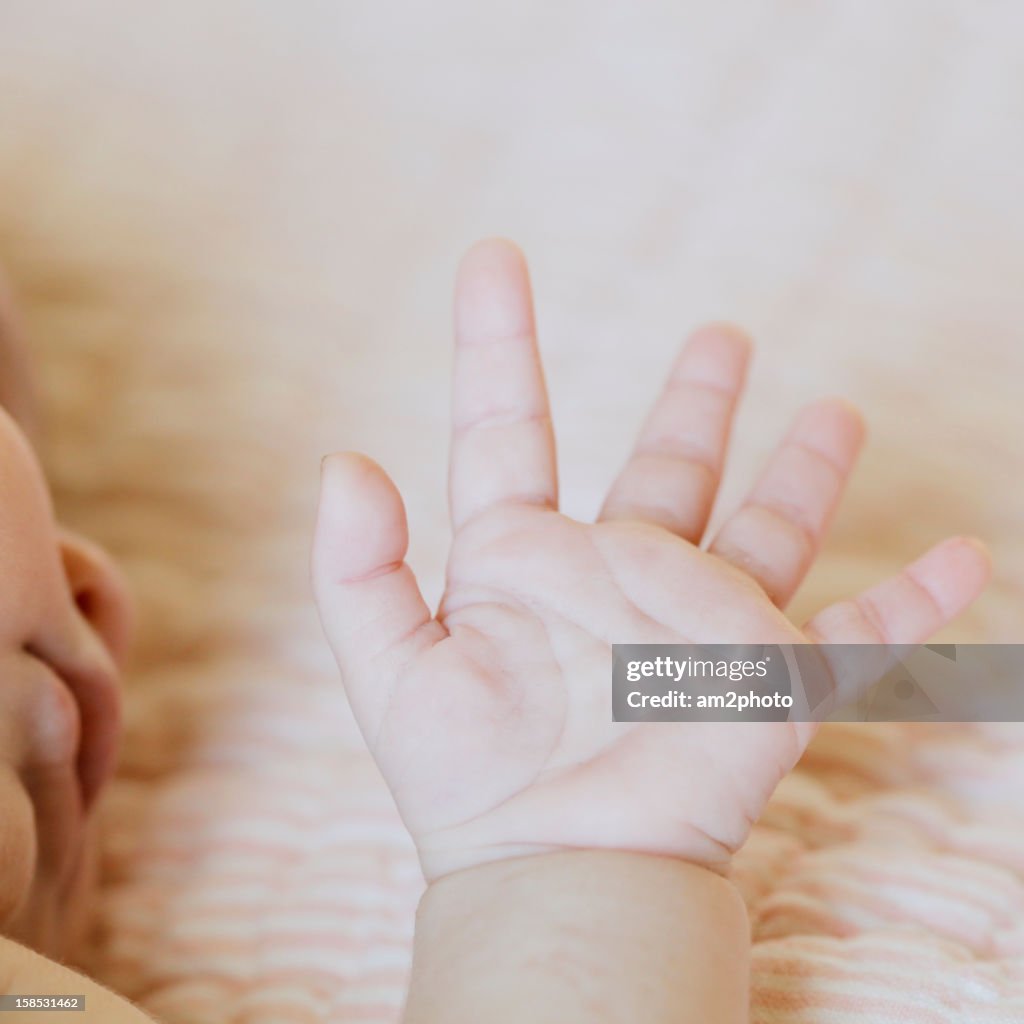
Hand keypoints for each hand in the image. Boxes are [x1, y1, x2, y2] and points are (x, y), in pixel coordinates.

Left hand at [313, 239, 989, 880]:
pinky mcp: (766, 682)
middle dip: (696, 403)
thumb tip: (345, 464)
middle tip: (722, 336)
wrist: (552, 875)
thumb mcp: (389, 666)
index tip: (492, 256)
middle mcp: (617, 576)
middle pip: (666, 467)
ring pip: (764, 527)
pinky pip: (858, 636)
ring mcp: (698, 623)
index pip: (510, 425)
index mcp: (523, 559)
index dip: (497, 341)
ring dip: (802, 473)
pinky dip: (911, 605)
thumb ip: (360, 567)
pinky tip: (960, 558)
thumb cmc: (464, 781)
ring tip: (835, 410)